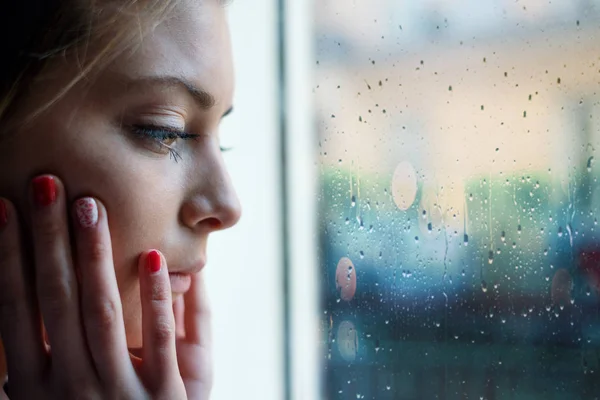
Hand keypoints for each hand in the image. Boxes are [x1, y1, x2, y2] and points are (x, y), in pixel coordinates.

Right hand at [0, 175, 210, 398]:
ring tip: (89, 205)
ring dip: (95, 255)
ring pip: (102, 312)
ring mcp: (118, 394)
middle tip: (47, 184)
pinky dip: (158, 298)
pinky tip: (154, 256)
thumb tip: (13, 306)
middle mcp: (68, 389)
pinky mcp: (166, 398)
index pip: (14, 310)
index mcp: (33, 387)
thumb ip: (26, 360)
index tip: (4, 209)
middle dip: (48, 240)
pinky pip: (160, 339)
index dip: (7, 258)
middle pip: (56, 300)